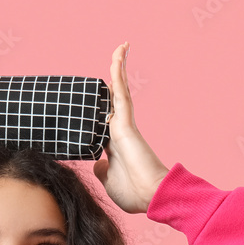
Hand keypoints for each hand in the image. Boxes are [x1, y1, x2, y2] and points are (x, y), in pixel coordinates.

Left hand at [92, 43, 169, 214]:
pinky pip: (120, 92)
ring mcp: (123, 125)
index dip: (98, 112)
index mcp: (113, 146)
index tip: (92, 103)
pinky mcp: (126, 122)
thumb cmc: (133, 193)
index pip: (102, 123)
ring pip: (118, 92)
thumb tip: (97, 163)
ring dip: (118, 70)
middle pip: (111, 102)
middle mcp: (119, 132)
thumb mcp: (109, 182)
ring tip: (120, 49)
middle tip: (114, 61)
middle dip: (111, 84)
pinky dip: (118, 73)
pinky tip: (118, 54)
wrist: (151, 196)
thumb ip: (102, 170)